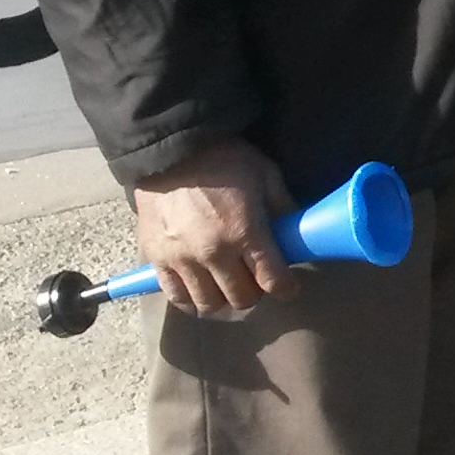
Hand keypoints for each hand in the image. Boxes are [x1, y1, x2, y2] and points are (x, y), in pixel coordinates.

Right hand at [130, 139, 298, 314]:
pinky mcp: (156, 259)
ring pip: (208, 304)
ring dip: (224, 299)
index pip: (273, 280)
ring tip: (228, 284)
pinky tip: (200, 287)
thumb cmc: (224, 159)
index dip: (286, 288)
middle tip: (256, 280)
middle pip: (241, 298)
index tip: (288, 286)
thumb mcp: (266, 175)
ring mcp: (182, 259)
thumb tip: (298, 231)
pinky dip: (190, 298)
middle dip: (255, 293)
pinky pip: (175, 296)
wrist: (170, 150)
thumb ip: (284, 206)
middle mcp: (213, 252)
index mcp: (245, 231)